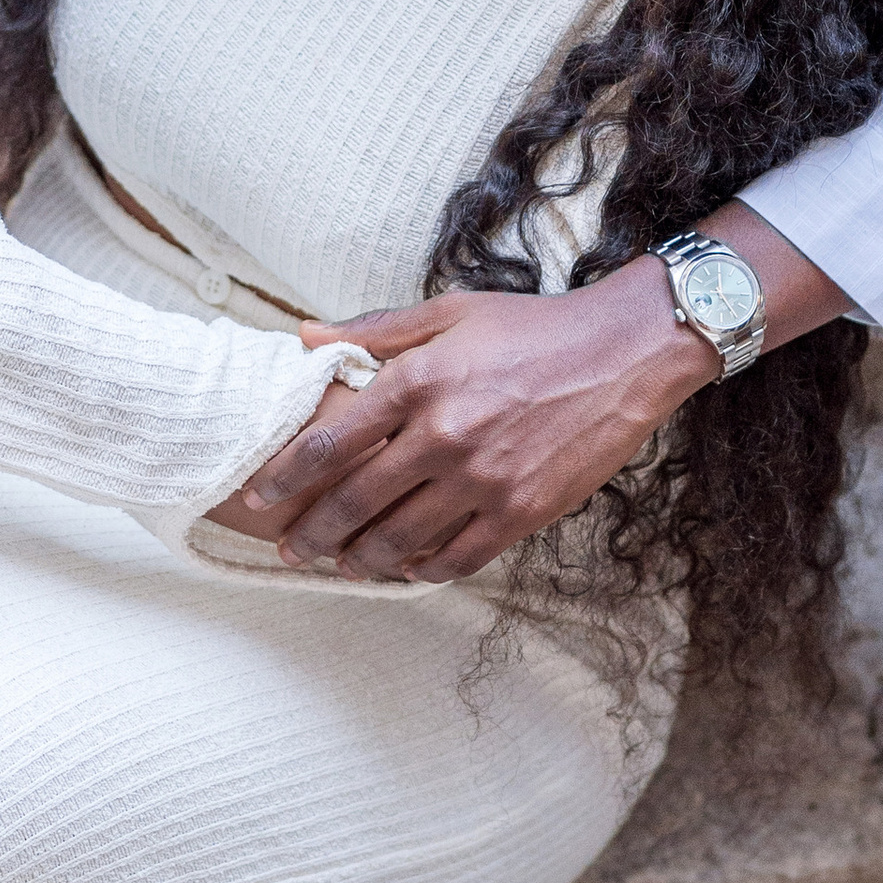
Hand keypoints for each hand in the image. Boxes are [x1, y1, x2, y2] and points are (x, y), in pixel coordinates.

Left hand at [207, 266, 714, 584]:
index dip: (284, 478)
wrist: (625, 353)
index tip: (258, 498)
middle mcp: (443, 434)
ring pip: (400, 539)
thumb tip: (303, 336)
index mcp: (417, 381)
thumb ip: (373, 330)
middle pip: (355, 502)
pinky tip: (408, 570)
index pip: (328, 443)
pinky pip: (459, 557)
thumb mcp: (450, 312)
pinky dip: (426, 570)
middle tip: (288, 548)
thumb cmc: (533, 329)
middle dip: (311, 533)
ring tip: (340, 564)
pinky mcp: (522, 510)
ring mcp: (483, 478)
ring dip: (360, 559)